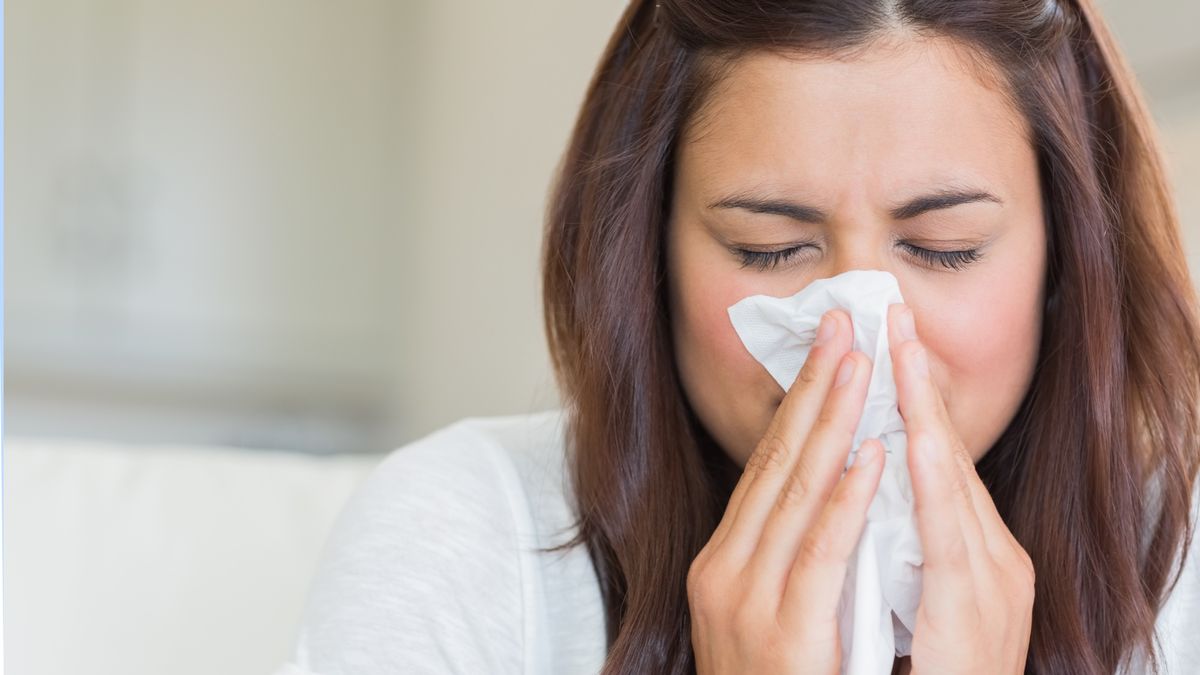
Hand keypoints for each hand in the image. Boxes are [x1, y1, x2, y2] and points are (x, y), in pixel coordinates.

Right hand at [687, 308, 884, 673]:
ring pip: (795, 492)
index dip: (799, 403)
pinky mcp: (782, 629)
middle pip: (776, 462)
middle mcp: (723, 570)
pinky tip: (869, 451)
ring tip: (862, 362)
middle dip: (815, 389)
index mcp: (722, 562)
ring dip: (833, 420)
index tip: (827, 350)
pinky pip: (819, 549)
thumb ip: (784, 557)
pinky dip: (846, 496)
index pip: (765, 466)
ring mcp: (745, 598)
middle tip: (844, 325)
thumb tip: (817, 494)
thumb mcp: (766, 612)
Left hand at [887, 302, 1035, 674]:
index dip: (912, 402)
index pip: (936, 462)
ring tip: (900, 346)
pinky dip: (928, 478)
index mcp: (973, 555)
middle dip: (917, 384)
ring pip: (949, 478)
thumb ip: (898, 549)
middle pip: (945, 454)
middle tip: (893, 317)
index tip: (888, 346)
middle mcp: (990, 558)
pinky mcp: (975, 605)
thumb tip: (867, 492)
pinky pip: (945, 533)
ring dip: (923, 408)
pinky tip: (908, 435)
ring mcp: (989, 580)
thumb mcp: (912, 602)